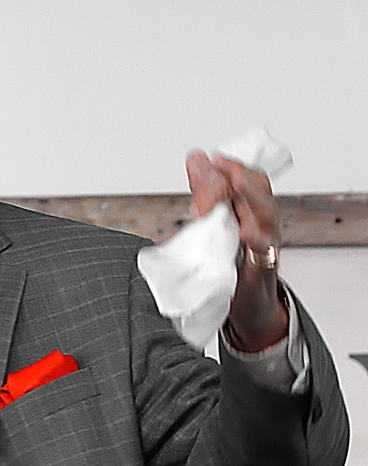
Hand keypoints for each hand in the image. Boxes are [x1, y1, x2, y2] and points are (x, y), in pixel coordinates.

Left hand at [186, 150, 287, 351]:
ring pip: (266, 214)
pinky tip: (245, 232)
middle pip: (257, 190)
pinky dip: (256, 239)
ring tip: (234, 182)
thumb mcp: (217, 223)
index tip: (209, 160)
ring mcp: (267, 244)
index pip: (247, 177)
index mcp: (253, 209)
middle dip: (231, 179)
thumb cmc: (235, 266)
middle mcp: (264, 222)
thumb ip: (207, 192)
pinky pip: (264, 251)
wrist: (250, 307)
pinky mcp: (264, 269)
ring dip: (249, 196)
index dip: (229, 167)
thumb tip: (196, 158)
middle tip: (209, 174)